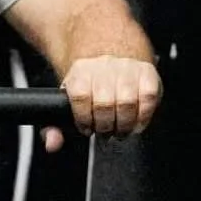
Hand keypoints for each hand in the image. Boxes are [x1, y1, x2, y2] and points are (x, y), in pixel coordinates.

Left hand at [43, 54, 160, 151]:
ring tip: (119, 131)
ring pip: (127, 102)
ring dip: (123, 125)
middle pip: (104, 103)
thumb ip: (54, 127)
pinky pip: (148, 98)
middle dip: (104, 126)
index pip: (80, 96)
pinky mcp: (147, 73)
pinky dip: (142, 117)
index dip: (84, 119)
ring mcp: (127, 68)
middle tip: (105, 133)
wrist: (112, 56)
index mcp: (81, 72)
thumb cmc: (90, 87)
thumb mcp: (67, 103)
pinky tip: (135, 124)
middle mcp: (104, 66)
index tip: (87, 129)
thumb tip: (52, 144)